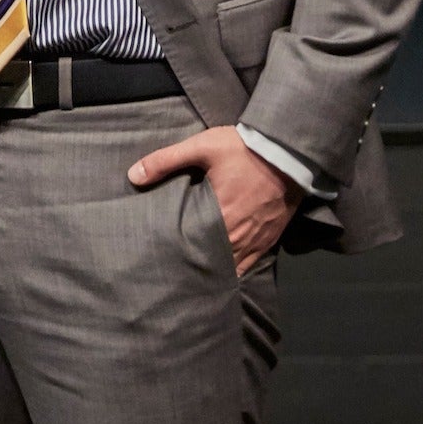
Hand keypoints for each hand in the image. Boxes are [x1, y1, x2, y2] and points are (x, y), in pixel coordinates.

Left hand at [128, 124, 301, 274]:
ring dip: (217, 268)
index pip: (196, 246)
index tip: (163, 261)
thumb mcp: (201, 147)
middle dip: (196, 265)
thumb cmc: (243, 148)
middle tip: (175, 273)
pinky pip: (253, 260)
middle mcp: (241, 232)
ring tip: (196, 276)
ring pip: (234, 264)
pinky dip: (238, 267)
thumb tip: (133, 176)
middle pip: (215, 260)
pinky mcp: (272, 235)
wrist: (289, 150)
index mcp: (222, 214)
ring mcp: (259, 236)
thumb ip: (165, 161)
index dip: (180, 257)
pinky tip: (225, 270)